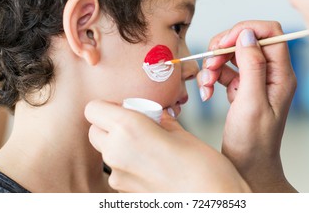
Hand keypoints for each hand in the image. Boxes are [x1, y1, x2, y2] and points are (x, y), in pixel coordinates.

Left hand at [85, 100, 250, 192]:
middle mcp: (116, 153)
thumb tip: (150, 115)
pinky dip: (128, 164)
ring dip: (119, 145)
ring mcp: (118, 177)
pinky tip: (152, 166)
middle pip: (95, 131)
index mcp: (128, 129)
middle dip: (110, 125)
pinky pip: (117, 171)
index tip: (126, 108)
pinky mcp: (124, 194)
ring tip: (148, 147)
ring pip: (105, 152)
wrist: (215, 202)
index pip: (93, 109)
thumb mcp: (181, 132)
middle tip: (137, 125)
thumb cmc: (204, 167)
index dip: (107, 106)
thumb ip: (158, 120)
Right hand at [197, 21, 296, 191]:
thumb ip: (252, 66)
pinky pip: (224, 71)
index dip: (245, 31)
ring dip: (214, 64)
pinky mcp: (241, 87)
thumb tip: (247, 35)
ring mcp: (255, 80)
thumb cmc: (253, 141)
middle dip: (223, 48)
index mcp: (281, 74)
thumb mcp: (251, 102)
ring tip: (205, 83)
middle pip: (247, 40)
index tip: (223, 43)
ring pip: (232, 55)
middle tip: (209, 62)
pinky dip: (211, 77)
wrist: (247, 164)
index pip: (270, 33)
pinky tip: (205, 92)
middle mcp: (270, 73)